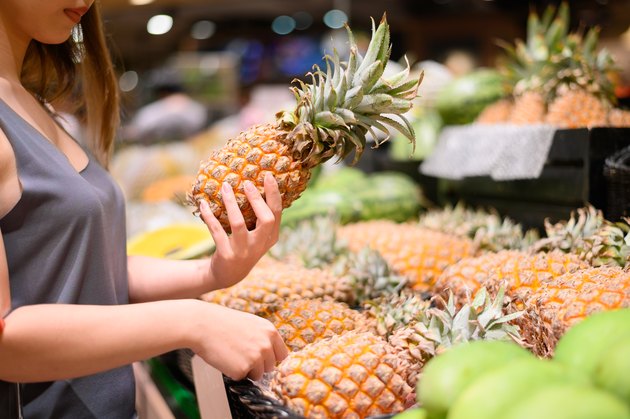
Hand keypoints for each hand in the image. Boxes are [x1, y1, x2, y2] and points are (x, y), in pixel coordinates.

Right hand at [190, 302, 287, 380]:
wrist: (202, 324)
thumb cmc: (222, 323)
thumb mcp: (250, 323)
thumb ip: (262, 337)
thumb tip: (269, 353)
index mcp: (270, 331)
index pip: (282, 354)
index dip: (271, 358)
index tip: (262, 359)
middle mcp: (266, 345)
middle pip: (270, 367)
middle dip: (257, 365)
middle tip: (239, 354)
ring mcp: (256, 358)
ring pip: (257, 375)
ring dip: (246, 370)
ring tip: (231, 355)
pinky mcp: (243, 369)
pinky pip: (241, 378)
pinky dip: (233, 373)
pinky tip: (225, 359)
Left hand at [199, 173, 281, 288]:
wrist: (229, 275)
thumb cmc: (244, 247)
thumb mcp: (258, 236)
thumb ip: (262, 218)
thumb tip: (256, 185)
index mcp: (271, 238)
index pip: (277, 213)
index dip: (273, 194)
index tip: (268, 175)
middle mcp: (260, 245)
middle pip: (266, 219)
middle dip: (257, 199)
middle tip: (246, 182)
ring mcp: (243, 251)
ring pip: (238, 223)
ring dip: (231, 203)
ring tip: (225, 187)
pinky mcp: (226, 254)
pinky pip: (216, 231)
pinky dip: (209, 216)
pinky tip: (203, 204)